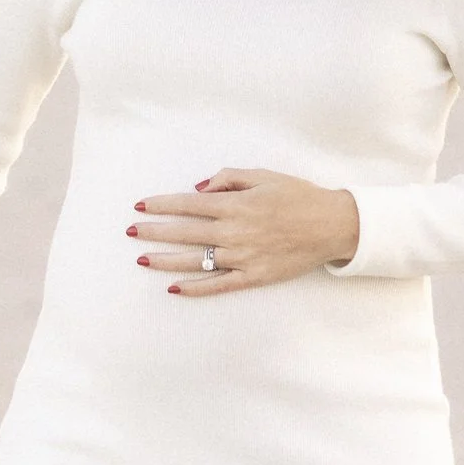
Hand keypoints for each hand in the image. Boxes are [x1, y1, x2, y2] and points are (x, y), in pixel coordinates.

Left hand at [128, 168, 358, 295]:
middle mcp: (234, 232)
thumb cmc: (298, 196)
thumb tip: (198, 189)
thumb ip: (228, 178)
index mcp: (235, 205)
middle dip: (154, 231)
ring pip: (194, 260)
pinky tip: (173, 288)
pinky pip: (217, 285)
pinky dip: (194, 288)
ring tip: (142, 258)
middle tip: (131, 231)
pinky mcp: (253, 276)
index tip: (140, 205)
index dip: (161, 205)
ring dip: (165, 260)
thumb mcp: (263, 176)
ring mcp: (242, 257)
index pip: (187, 204)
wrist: (332, 225)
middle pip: (184, 232)